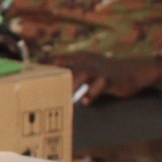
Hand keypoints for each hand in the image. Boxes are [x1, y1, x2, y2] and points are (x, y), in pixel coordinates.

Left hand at [44, 53, 161, 104]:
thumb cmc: (105, 73)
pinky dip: (93, 93)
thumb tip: (47, 83)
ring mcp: (99, 69)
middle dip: (54, 78)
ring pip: (83, 74)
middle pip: (67, 67)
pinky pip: (101, 85)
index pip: (56, 59)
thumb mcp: (86, 69)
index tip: (28, 77)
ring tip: (64, 98)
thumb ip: (69, 74)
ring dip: (73, 85)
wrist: (134, 72)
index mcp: (78, 58)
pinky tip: (86, 102)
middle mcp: (87, 61)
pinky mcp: (111, 78)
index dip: (42, 67)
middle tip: (41, 92)